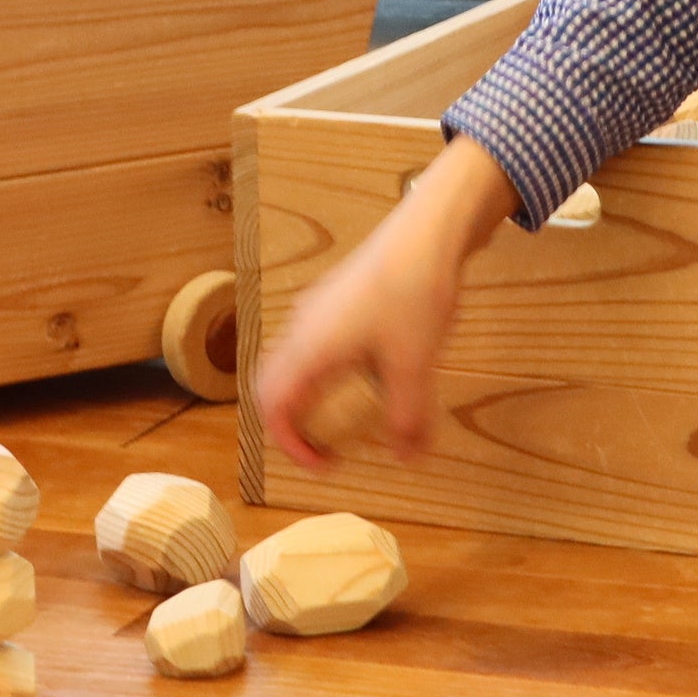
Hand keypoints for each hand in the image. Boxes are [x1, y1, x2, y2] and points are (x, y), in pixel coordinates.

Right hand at [252, 135, 515, 470]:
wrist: (427, 231)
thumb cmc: (414, 293)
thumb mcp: (414, 366)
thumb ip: (408, 418)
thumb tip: (407, 457)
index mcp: (309, 350)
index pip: (273, 407)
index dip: (293, 445)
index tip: (326, 464)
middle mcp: (301, 329)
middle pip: (270, 386)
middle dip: (291, 423)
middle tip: (323, 445)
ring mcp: (315, 310)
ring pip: (289, 363)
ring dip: (306, 395)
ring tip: (342, 414)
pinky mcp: (334, 297)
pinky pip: (310, 344)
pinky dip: (322, 372)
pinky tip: (364, 373)